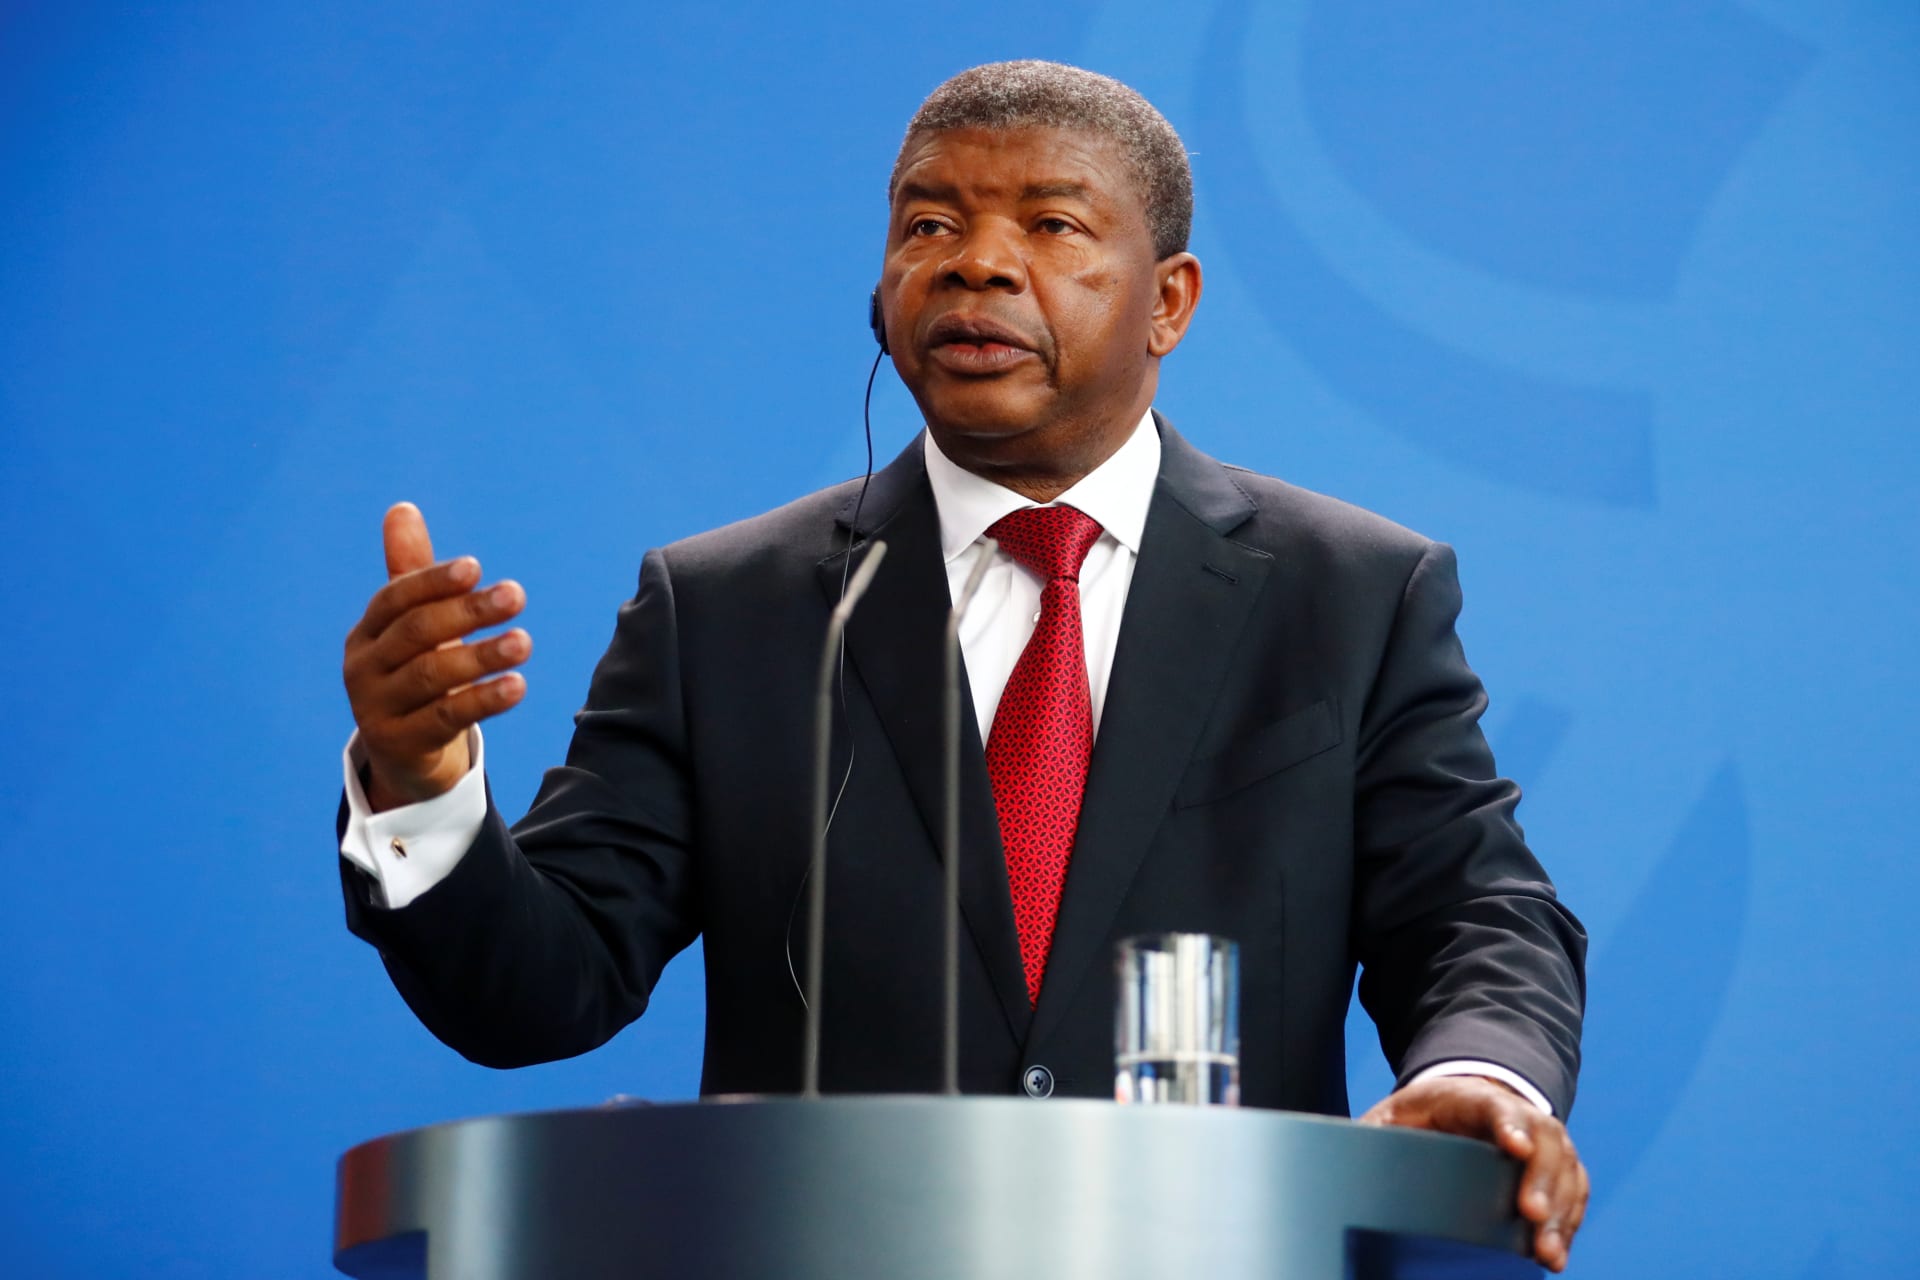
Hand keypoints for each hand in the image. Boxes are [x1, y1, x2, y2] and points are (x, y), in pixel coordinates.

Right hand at [342, 502, 530, 809]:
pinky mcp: (401, 744)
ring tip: (525, 641)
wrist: (405, 754)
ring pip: (431, 675)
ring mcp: (377, 708)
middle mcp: (364, 668)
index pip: (396, 598)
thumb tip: (402, 507)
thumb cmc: (415, 674)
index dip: (434, 581)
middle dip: (468, 612)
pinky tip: (518, 686)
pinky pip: (446, 718)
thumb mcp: (413, 626)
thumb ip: (412, 572)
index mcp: (367, 632)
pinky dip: (483, 701)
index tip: (476, 567)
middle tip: (516, 595)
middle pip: (417, 633)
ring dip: (481, 656)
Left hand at [1359, 1075, 1588, 1271]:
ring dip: (1560, 1211)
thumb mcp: (1392, 1116)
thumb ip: (1371, 1137)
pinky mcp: (1556, 1167)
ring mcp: (1542, 1139)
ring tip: (1547, 1254)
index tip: (1514, 1146)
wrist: (1463, 1101)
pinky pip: (1573, 1191)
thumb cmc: (1422, 1115)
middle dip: (1540, 1179)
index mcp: (1470, 1097)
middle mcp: (1517, 1114)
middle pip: (1541, 1140)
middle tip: (1531, 1216)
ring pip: (1564, 1169)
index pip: (1495, 1105)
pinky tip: (1555, 1255)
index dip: (1508, 1123)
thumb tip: (1339, 1162)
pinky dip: (1569, 1222)